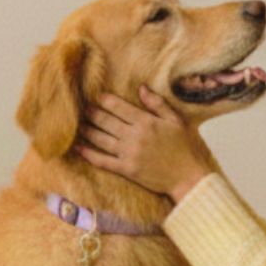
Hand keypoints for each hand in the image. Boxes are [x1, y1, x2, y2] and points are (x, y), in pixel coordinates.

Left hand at [76, 87, 212, 202]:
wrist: (187, 177)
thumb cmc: (183, 148)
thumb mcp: (175, 121)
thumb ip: (157, 104)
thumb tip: (141, 88)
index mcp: (146, 122)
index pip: (119, 107)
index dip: (105, 100)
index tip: (96, 96)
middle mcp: (134, 136)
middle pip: (105, 121)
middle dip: (91, 113)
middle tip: (82, 108)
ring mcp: (128, 153)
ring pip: (100, 139)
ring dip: (87, 130)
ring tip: (78, 124)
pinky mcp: (126, 169)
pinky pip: (102, 160)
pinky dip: (88, 154)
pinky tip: (78, 147)